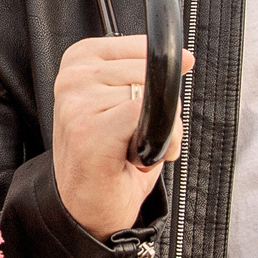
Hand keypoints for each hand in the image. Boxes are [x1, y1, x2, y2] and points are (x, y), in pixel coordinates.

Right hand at [50, 35, 190, 240]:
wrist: (87, 210)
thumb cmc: (110, 158)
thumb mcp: (126, 99)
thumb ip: (148, 74)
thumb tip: (184, 57)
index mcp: (79, 60)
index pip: (141, 47)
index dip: (156, 81)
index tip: (142, 107)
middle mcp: (73, 78)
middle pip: (149, 72)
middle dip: (159, 109)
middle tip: (136, 138)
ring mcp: (77, 104)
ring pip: (150, 96)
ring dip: (160, 131)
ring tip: (133, 150)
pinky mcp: (89, 131)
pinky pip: (145, 115)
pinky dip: (160, 141)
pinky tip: (138, 159)